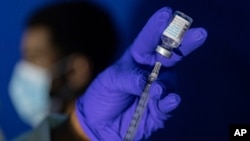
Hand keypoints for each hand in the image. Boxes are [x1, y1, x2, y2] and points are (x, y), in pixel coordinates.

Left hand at [76, 7, 206, 140]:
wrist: (101, 122)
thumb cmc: (104, 94)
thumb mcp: (110, 81)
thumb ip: (128, 78)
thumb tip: (148, 82)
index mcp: (138, 56)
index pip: (149, 39)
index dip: (157, 27)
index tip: (166, 14)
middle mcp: (153, 69)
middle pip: (172, 54)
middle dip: (185, 43)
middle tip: (199, 33)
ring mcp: (159, 88)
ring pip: (170, 81)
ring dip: (165, 84)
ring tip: (156, 89)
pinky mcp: (160, 109)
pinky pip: (169, 104)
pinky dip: (170, 102)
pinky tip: (170, 99)